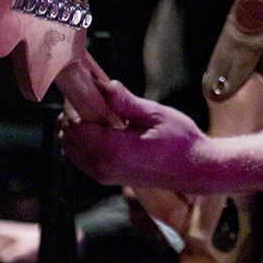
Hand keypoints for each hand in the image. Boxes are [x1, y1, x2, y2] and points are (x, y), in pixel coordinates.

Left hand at [61, 81, 203, 187]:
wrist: (195, 170)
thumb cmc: (181, 142)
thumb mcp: (157, 115)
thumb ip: (127, 103)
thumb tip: (107, 86)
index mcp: (113, 151)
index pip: (74, 125)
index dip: (75, 104)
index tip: (86, 85)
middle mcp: (103, 167)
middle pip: (68, 137)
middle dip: (74, 114)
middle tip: (93, 94)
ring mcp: (104, 175)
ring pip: (71, 149)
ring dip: (78, 127)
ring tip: (100, 110)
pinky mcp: (107, 177)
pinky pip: (81, 158)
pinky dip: (84, 140)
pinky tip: (103, 126)